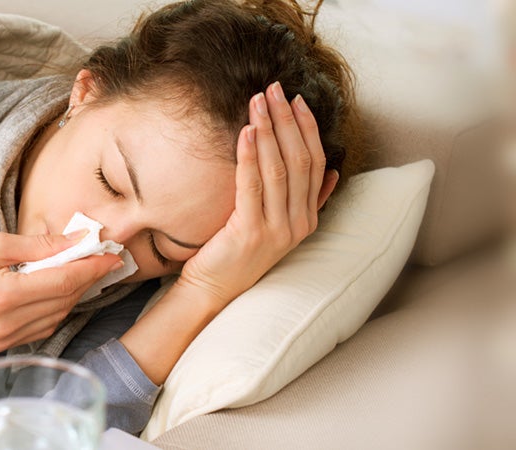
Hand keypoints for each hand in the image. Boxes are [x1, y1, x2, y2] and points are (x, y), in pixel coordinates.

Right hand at [0, 231, 124, 352]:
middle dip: (85, 278)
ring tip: (78, 270)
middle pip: (63, 301)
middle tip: (99, 257)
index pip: (63, 282)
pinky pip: (40, 328)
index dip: (91, 267)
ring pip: (56, 318)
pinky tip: (55, 289)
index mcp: (1, 296)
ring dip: (71, 294)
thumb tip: (77, 241)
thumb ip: (39, 246)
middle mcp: (4, 324)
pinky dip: (54, 308)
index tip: (110, 254)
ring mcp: (1, 340)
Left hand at [178, 82, 339, 302]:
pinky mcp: (250, 233)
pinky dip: (249, 156)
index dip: (307, 128)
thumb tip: (332, 174)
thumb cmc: (238, 252)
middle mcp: (298, 223)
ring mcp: (277, 230)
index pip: (315, 162)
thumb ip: (306, 201)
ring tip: (258, 102)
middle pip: (299, 160)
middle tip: (274, 89)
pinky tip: (244, 132)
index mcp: (307, 217)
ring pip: (279, 169)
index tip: (296, 100)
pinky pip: (252, 187)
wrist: (213, 289)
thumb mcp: (277, 225)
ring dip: (268, 131)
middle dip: (287, 120)